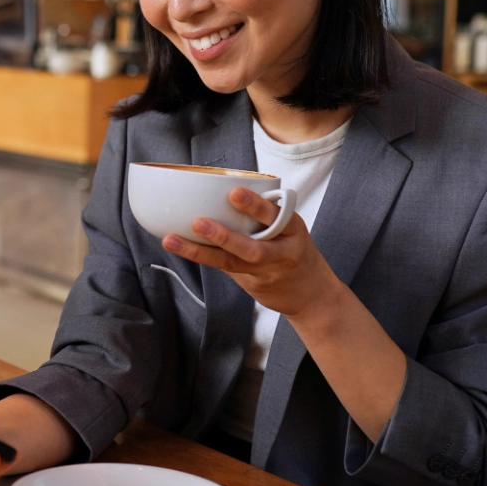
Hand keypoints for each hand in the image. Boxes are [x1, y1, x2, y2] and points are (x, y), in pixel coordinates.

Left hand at [162, 187, 341, 317]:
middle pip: (252, 247)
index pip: (276, 216)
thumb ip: (265, 214)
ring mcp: (266, 273)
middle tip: (198, 222)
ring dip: (199, 252)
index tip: (234, 192)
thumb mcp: (290, 228)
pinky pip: (225, 269)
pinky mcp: (253, 286)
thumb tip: (223, 191)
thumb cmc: (293, 250)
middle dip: (224, 236)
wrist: (312, 294)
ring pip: (231, 263)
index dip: (255, 205)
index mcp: (292, 230)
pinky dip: (203, 257)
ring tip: (173, 240)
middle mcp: (281, 253)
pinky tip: (180, 248)